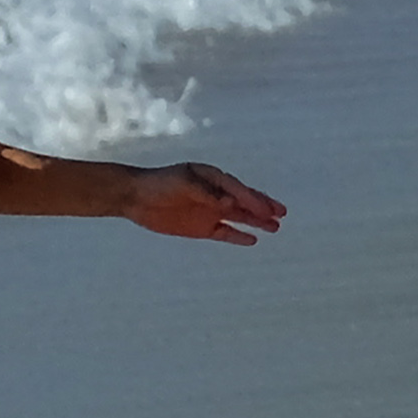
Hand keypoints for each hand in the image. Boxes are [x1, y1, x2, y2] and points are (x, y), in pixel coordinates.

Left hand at [125, 162, 284, 245]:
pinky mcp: (201, 227)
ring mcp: (209, 211)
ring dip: (257, 221)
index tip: (267, 209)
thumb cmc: (159, 183)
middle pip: (244, 201)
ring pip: (239, 217)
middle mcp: (215, 194)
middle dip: (263, 206)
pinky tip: (253, 239)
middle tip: (283, 213)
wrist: (135, 197)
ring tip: (276, 227)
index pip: (238, 189)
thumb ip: (206, 193)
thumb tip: (229, 203)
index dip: (253, 199)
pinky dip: (237, 236)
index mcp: (212, 177)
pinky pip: (224, 233)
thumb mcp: (182, 183)